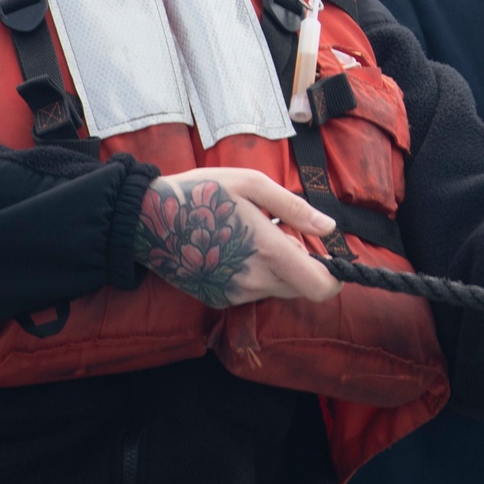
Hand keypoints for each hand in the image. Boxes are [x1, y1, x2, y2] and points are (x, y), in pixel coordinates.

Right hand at [134, 168, 342, 307]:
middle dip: (300, 264)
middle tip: (276, 231)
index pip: (320, 287)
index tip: (329, 260)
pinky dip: (252, 275)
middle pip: (300, 287)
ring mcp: (235, 294)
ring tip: (248, 236)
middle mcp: (254, 280)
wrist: (149, 219)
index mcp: (268, 250)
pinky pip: (251, 292)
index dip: (334, 278)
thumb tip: (329, 228)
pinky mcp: (218, 300)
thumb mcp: (251, 184)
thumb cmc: (201, 193)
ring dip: (275, 268)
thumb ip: (293, 208)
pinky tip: (230, 249)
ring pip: (275, 288)